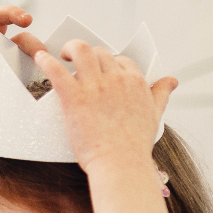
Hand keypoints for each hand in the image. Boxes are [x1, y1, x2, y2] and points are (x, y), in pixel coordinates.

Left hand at [33, 40, 177, 174]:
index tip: (101, 71)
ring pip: (81, 51)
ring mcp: (95, 87)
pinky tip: (40, 58)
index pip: (121, 60)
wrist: (121, 164)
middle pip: (100, 53)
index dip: (109, 63)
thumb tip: (172, 80)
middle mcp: (116, 79)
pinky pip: (57, 71)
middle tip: (78, 64)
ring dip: (69, 48)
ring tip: (61, 55)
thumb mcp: (154, 115)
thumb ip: (161, 94)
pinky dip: (46, 61)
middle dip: (89, 55)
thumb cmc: (135, 146)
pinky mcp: (75, 98)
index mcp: (135, 82)